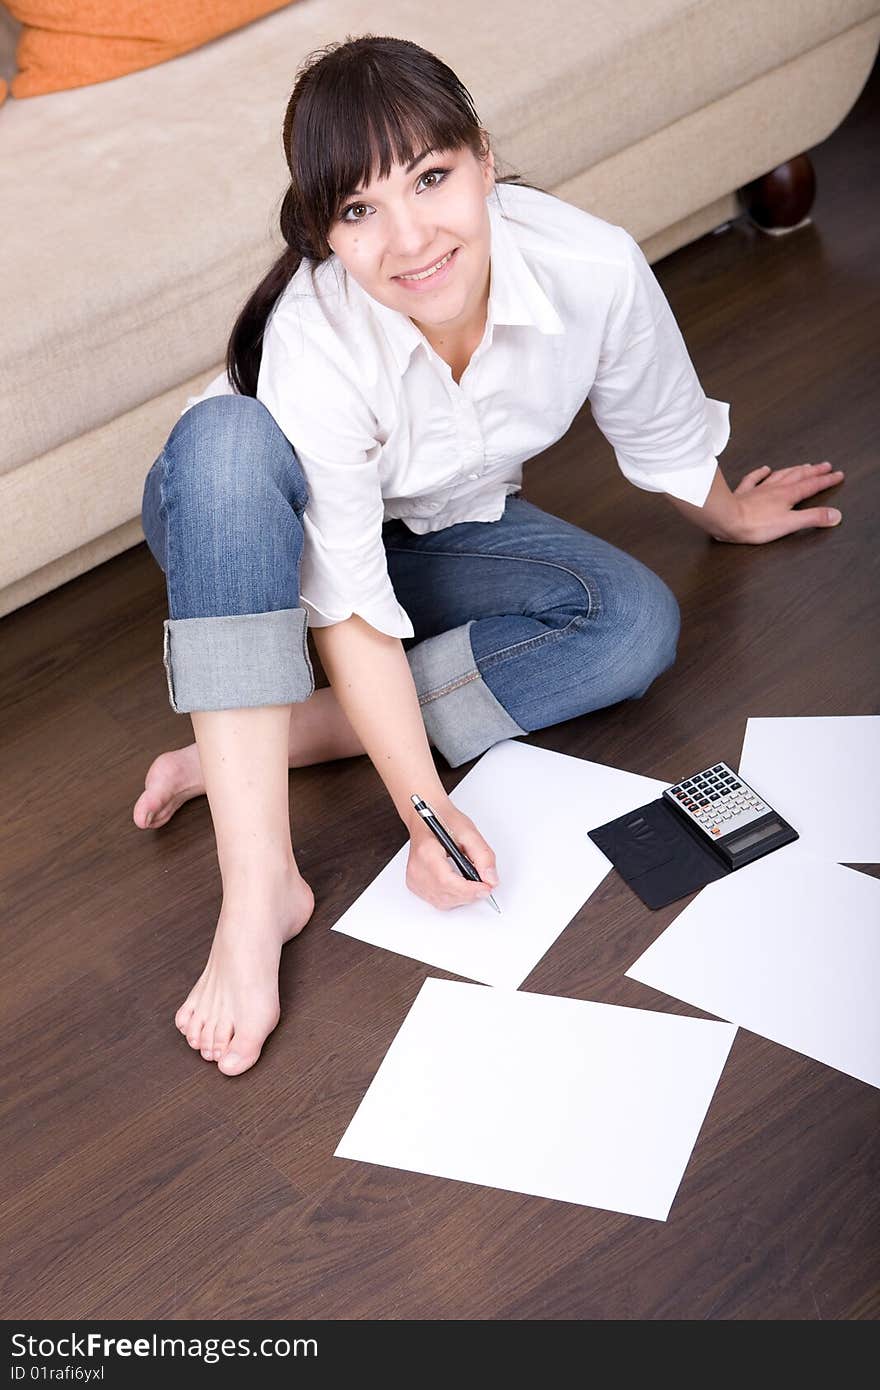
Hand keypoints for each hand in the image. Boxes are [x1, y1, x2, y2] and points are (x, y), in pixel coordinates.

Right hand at [405, 800, 499, 910]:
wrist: (427, 819)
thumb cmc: (444, 821)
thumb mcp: (469, 831)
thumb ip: (483, 856)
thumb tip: (491, 880)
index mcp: (426, 852)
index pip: (447, 881)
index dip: (469, 889)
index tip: (487, 888)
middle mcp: (416, 868)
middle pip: (446, 894)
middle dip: (470, 894)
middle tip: (485, 884)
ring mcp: (413, 878)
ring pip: (443, 902)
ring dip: (462, 897)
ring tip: (473, 884)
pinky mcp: (414, 885)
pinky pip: (437, 901)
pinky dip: (453, 897)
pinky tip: (460, 886)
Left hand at [716, 460, 844, 543]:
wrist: (727, 520)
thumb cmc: (755, 524)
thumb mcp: (790, 524)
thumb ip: (813, 518)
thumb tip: (835, 515)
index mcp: (788, 495)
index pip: (812, 486)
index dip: (826, 480)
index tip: (838, 474)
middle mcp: (775, 489)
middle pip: (798, 476)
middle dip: (814, 471)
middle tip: (825, 465)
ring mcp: (759, 490)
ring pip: (780, 475)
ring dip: (794, 469)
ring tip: (803, 465)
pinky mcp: (744, 494)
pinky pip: (754, 478)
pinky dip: (761, 473)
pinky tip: (765, 468)